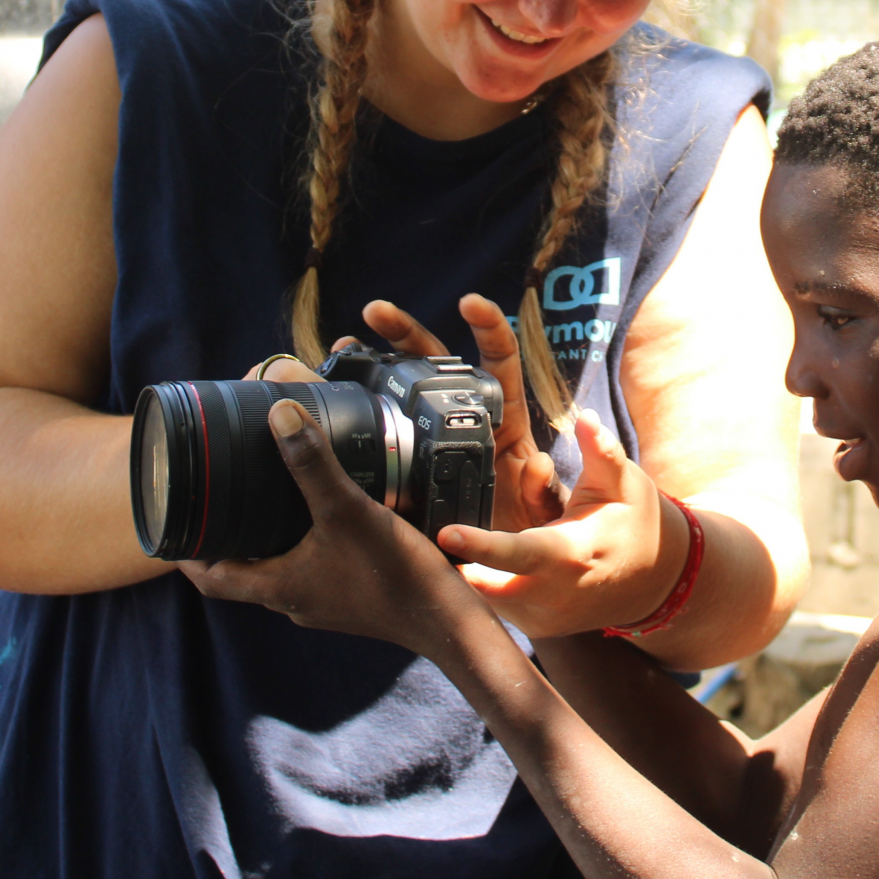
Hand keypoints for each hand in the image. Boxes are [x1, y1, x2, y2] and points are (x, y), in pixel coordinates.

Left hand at [181, 399, 480, 655]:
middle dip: (221, 540)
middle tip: (211, 502)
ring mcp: (322, 601)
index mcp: (278, 588)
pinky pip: (308, 570)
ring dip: (260, 542)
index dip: (183, 553)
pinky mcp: (348, 598)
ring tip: (257, 501)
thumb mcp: (348, 509)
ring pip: (274, 570)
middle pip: (239, 572)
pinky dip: (298, 545)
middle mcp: (293, 600)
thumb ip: (312, 463)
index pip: (210, 578)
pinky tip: (316, 519)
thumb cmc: (394, 574)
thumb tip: (278, 414)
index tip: (169, 525)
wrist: (447, 621)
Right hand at [339, 294, 566, 533]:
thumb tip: (537, 465)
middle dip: (406, 333)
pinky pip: (384, 439)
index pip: (500, 365)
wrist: (507, 576)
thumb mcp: (547, 514)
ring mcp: (437, 448)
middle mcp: (469, 428)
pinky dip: (359, 413)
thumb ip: (543, 492)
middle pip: (437, 366)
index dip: (488, 330)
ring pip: (404, 394)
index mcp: (506, 428)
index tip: (469, 302)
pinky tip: (331, 395)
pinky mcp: (413, 476)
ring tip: (341, 346)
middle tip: (374, 311)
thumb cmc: (536, 538)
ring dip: (373, 366)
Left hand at [440, 408, 687, 639]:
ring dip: (467, 571)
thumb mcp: (624, 483)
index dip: (482, 546)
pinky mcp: (537, 628)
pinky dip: (483, 584)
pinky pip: (496, 607)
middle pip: (489, 586)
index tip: (447, 534)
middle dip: (457, 565)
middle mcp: (555, 595)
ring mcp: (544, 618)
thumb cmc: (633, 525)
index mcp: (573, 554)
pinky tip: (477, 559)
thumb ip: (601, 452)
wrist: (656, 581)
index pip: (522, 553)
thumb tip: (585, 419)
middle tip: (432, 538)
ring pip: (486, 598)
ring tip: (458, 542)